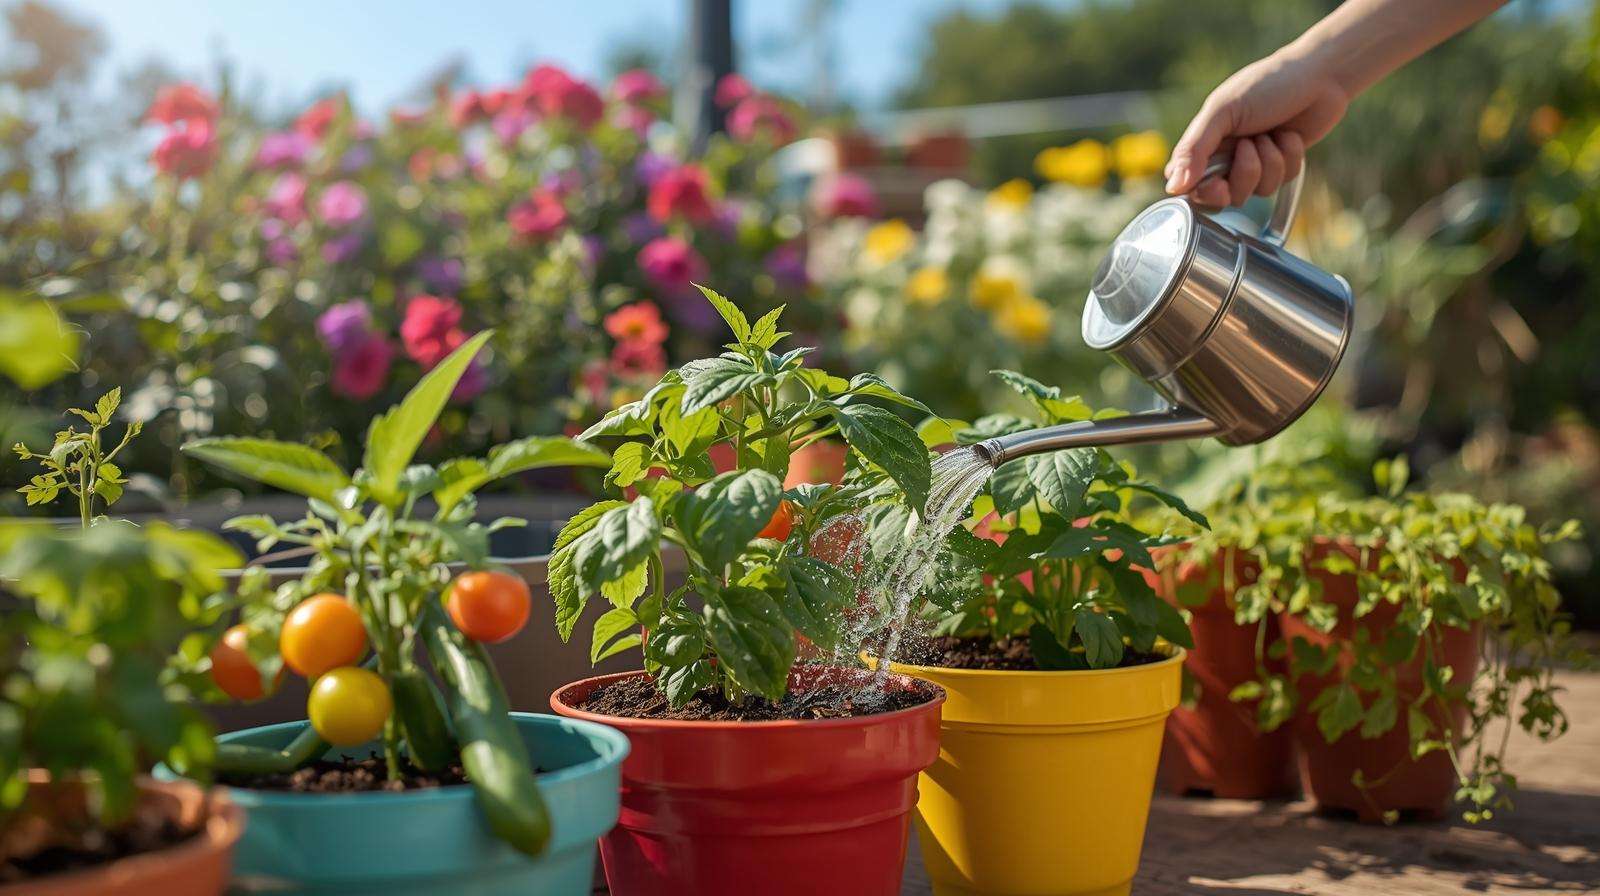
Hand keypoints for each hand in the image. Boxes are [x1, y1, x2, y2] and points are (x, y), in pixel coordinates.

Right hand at [1164, 50, 1349, 206]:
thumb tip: (1172, 186)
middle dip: (1244, 174)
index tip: (1219, 184)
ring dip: (1269, 162)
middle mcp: (1226, 157)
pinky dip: (1288, 158)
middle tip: (1251, 147)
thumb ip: (1194, 148)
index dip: (1204, 192)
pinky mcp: (1281, 166)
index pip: (1189, 186)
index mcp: (1204, 143)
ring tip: (1272, 133)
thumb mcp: (1223, 111)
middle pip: (1225, 196)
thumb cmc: (1267, 84)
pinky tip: (1289, 135)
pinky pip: (1281, 182)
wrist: (1319, 75)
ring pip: (1256, 191)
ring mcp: (1254, 164)